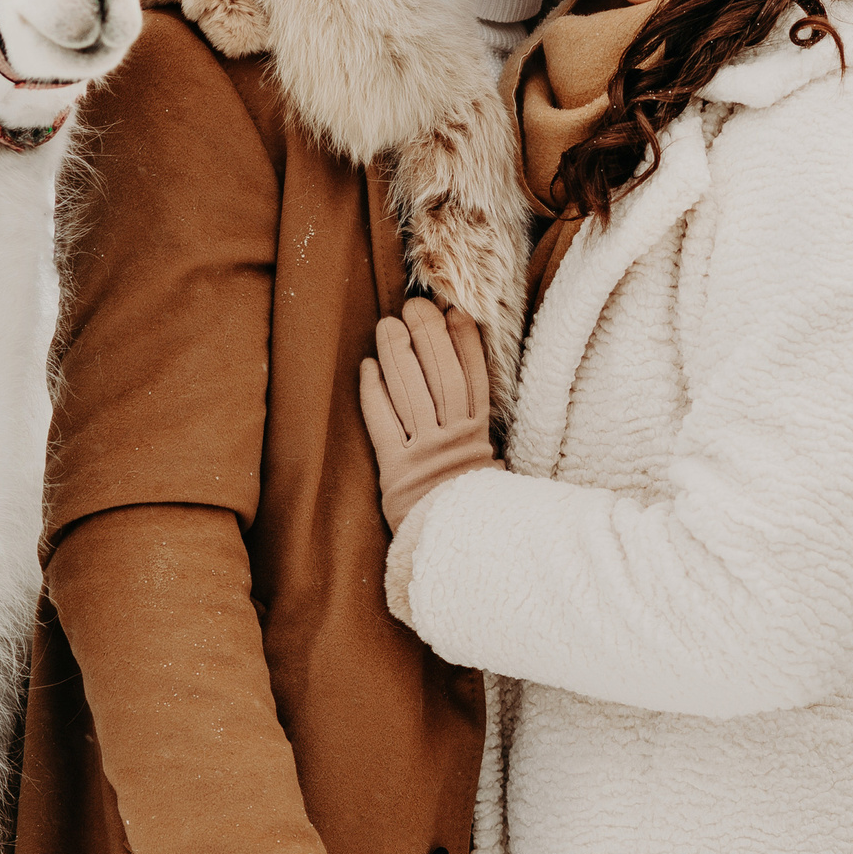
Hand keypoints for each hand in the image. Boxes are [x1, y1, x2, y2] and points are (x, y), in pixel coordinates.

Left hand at [359, 297, 497, 531]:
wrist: (452, 548)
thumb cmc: (466, 502)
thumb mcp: (485, 464)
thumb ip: (477, 426)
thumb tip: (469, 383)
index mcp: (480, 435)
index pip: (474, 377)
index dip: (464, 341)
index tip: (453, 311)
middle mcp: (454, 440)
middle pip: (442, 377)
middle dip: (428, 336)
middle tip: (414, 305)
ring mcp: (425, 453)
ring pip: (411, 392)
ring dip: (398, 354)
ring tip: (388, 325)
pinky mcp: (396, 470)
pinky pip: (383, 423)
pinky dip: (373, 393)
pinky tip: (367, 366)